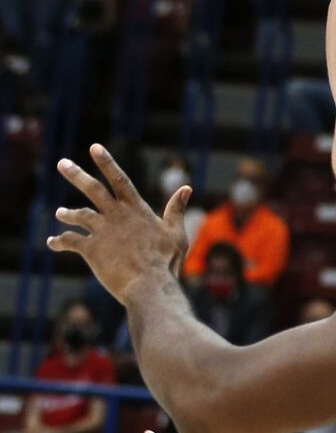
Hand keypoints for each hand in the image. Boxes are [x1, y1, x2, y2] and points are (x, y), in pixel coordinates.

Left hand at [48, 144, 190, 303]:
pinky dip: (59, 241)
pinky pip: (69, 241)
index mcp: (136, 209)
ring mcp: (102, 232)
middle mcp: (116, 216)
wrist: (149, 285)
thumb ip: (176, 210)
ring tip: (60, 212)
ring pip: (78, 215)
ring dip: (67, 213)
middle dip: (77, 174)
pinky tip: (52, 242)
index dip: (107, 162)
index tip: (94, 147)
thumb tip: (186, 188)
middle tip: (62, 163)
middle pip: (93, 190)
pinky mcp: (90, 249)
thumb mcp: (176, 233)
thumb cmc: (167, 261)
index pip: (120, 179)